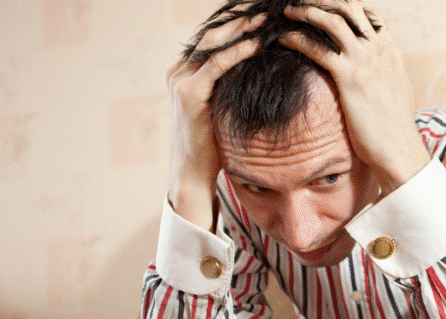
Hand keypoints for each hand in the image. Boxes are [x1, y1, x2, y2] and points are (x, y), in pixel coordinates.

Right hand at [166, 12, 264, 231]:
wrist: (192, 175)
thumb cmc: (213, 146)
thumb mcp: (222, 109)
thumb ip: (231, 87)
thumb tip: (259, 71)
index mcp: (185, 73)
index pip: (212, 38)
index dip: (236, 23)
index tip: (261, 13)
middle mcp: (179, 72)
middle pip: (212, 34)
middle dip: (240, 18)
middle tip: (265, 8)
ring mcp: (180, 81)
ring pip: (214, 44)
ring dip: (242, 29)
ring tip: (266, 19)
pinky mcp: (188, 94)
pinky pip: (217, 66)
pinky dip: (238, 53)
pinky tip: (257, 45)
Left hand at [280, 1, 430, 196]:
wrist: (399, 148)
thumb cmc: (395, 129)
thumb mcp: (398, 93)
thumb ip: (386, 75)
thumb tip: (377, 75)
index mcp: (392, 52)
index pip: (369, 15)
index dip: (345, 6)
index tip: (325, 7)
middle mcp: (380, 50)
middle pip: (350, 9)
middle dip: (323, 1)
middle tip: (302, 2)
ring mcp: (366, 62)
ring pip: (333, 21)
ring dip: (307, 12)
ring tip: (288, 13)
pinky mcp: (350, 77)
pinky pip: (318, 49)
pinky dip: (298, 40)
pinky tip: (284, 40)